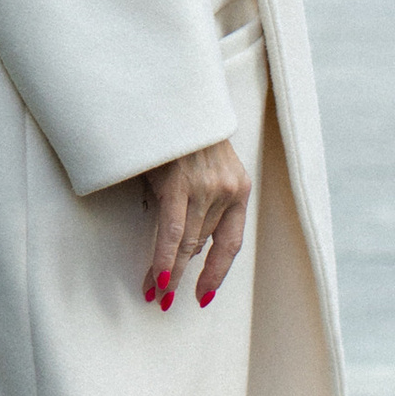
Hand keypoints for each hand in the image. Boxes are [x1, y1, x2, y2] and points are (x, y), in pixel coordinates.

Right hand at [139, 137, 250, 312]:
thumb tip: (183, 241)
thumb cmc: (184, 132)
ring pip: (188, 243)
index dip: (218, 272)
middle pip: (204, 244)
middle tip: (169, 299)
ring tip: (155, 292)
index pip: (231, 242)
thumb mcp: (203, 166)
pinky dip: (164, 259)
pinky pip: (172, 232)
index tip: (205, 294)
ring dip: (169, 272)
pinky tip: (158, 279)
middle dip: (184, 274)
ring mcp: (205, 188)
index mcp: (239, 187)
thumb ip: (199, 200)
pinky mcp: (180, 184)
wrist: (173, 96)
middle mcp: (227, 190)